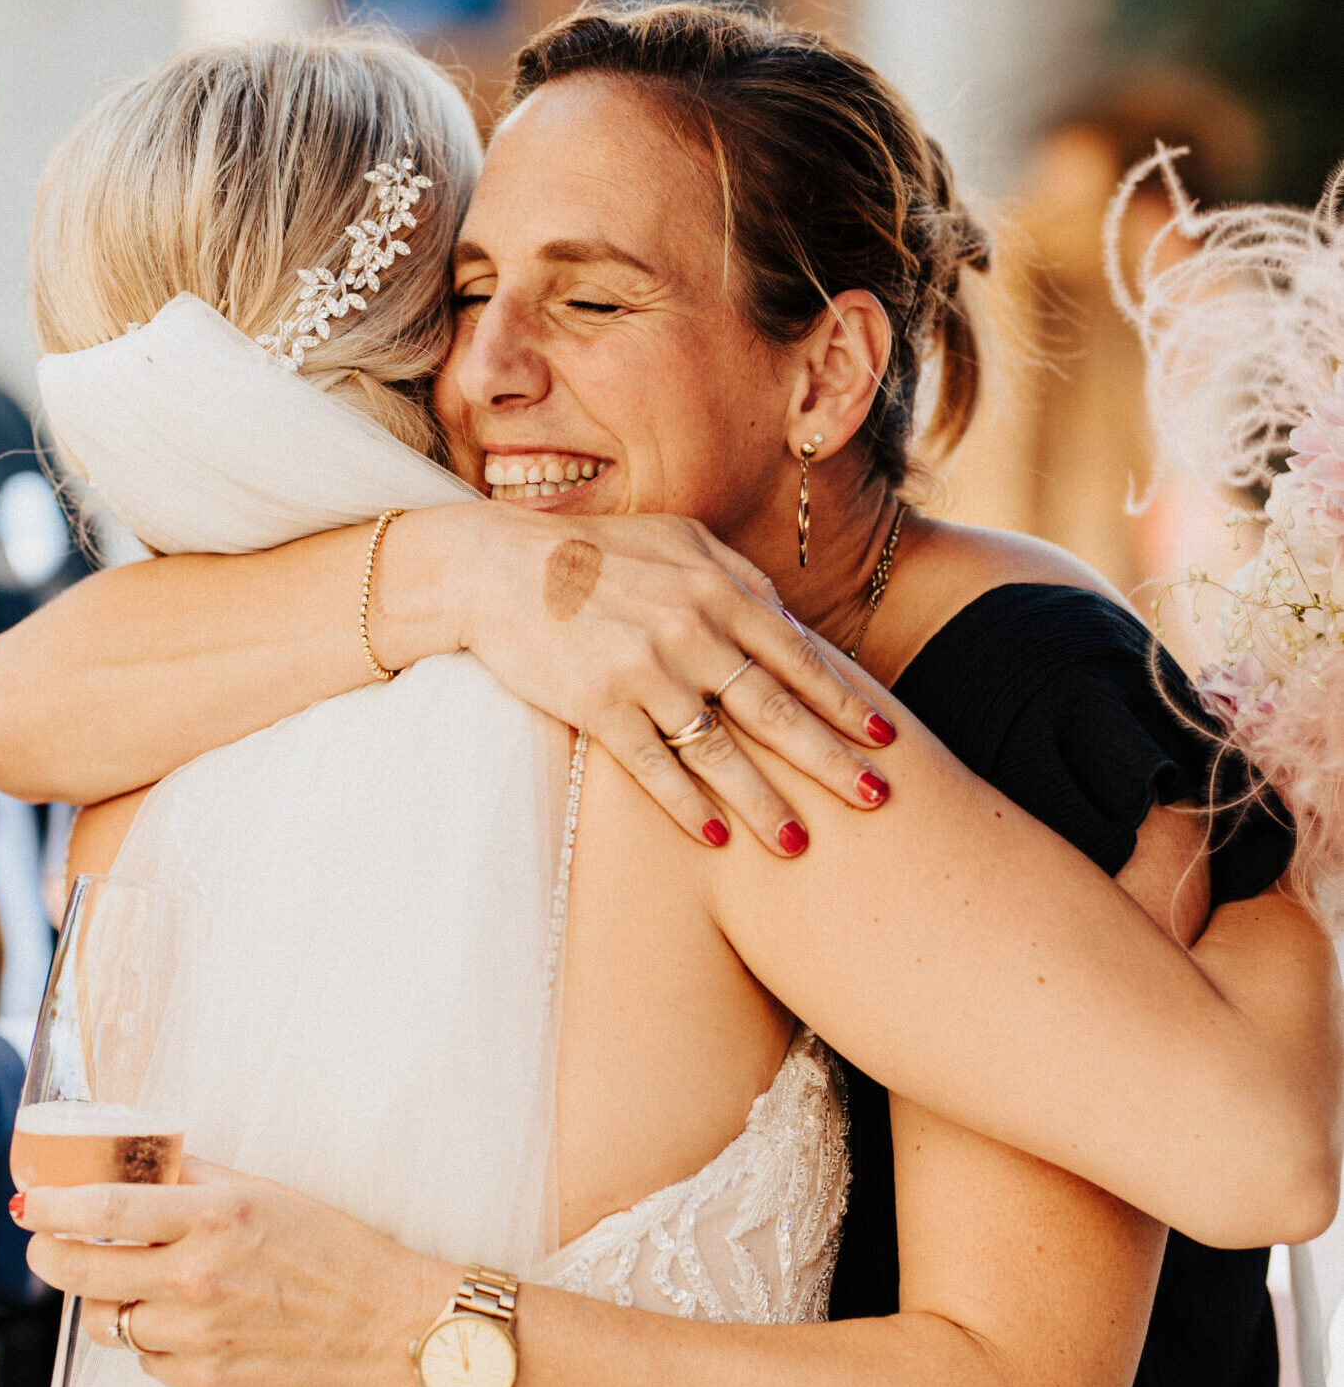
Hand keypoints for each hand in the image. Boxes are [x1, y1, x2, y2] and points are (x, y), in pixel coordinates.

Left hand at [15, 1158, 454, 1386]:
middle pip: (83, 1272)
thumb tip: (134, 1167)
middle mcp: (198, 1278)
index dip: (52, 1207)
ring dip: (104, 1300)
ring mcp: (198, 1336)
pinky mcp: (205, 1382)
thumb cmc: (332, 1249)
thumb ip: (195, 1181)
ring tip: (130, 1282)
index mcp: (215, 1219)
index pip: (105, 1211)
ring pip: (107, 1322)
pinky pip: (147, 1359)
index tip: (28, 1202)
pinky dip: (151, 1338)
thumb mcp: (264, 1193)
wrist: (383, 1324)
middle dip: (48, 1255)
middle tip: (44, 1244)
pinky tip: (184, 1318)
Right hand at [410, 505, 894, 854]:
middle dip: (832, 760)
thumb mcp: (676, 542)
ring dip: (763, 802)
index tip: (887, 739)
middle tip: (879, 800)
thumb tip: (789, 622)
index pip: (798, 658)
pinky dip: (685, 804)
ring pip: (720, 750)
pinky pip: (652, 766)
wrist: (498, 567)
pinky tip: (715, 837)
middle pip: (775, 710)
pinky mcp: (598, 705)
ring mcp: (644, 671)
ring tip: (799, 845)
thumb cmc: (594, 555)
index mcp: (717, 590)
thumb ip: (736, 578)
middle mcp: (690, 630)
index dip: (845, 702)